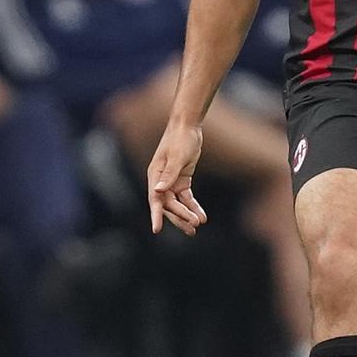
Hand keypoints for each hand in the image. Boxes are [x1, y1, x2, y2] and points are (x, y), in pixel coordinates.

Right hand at [147, 121, 207, 236]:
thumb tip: (158, 191)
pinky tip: (202, 216)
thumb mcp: (176, 156)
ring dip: (187, 215)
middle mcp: (161, 182)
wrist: (188, 127)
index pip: (154, 200)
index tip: (156, 230)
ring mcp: (171, 182)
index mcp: (155, 176)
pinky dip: (194, 206)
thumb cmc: (179, 139)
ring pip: (178, 204)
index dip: (156, 215)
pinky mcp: (182, 180)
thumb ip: (169, 174)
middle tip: (192, 228)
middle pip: (168, 205)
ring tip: (197, 226)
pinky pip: (187, 198)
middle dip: (179, 217)